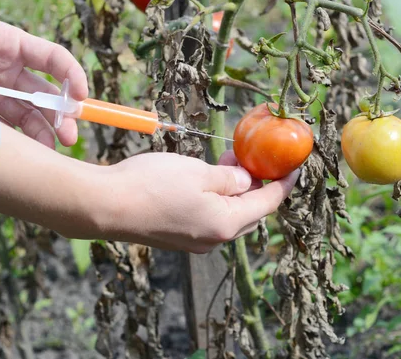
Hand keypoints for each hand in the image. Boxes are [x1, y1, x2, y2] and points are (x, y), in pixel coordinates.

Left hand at [0, 0, 87, 147]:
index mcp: (11, 44)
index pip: (53, 58)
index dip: (72, 75)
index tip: (81, 96)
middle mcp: (11, 70)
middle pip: (46, 94)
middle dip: (61, 114)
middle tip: (68, 134)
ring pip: (31, 114)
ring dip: (44, 131)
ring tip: (51, 150)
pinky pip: (7, 127)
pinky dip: (19, 140)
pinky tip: (27, 153)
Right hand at [92, 151, 298, 252]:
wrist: (105, 206)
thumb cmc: (152, 185)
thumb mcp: (199, 172)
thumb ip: (230, 178)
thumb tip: (246, 182)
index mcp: (225, 223)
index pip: (268, 203)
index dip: (284, 184)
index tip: (295, 167)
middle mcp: (214, 239)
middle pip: (249, 213)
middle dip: (259, 186)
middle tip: (257, 159)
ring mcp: (194, 242)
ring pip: (228, 215)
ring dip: (235, 191)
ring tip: (230, 162)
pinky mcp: (177, 237)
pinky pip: (208, 218)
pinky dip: (217, 200)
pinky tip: (207, 180)